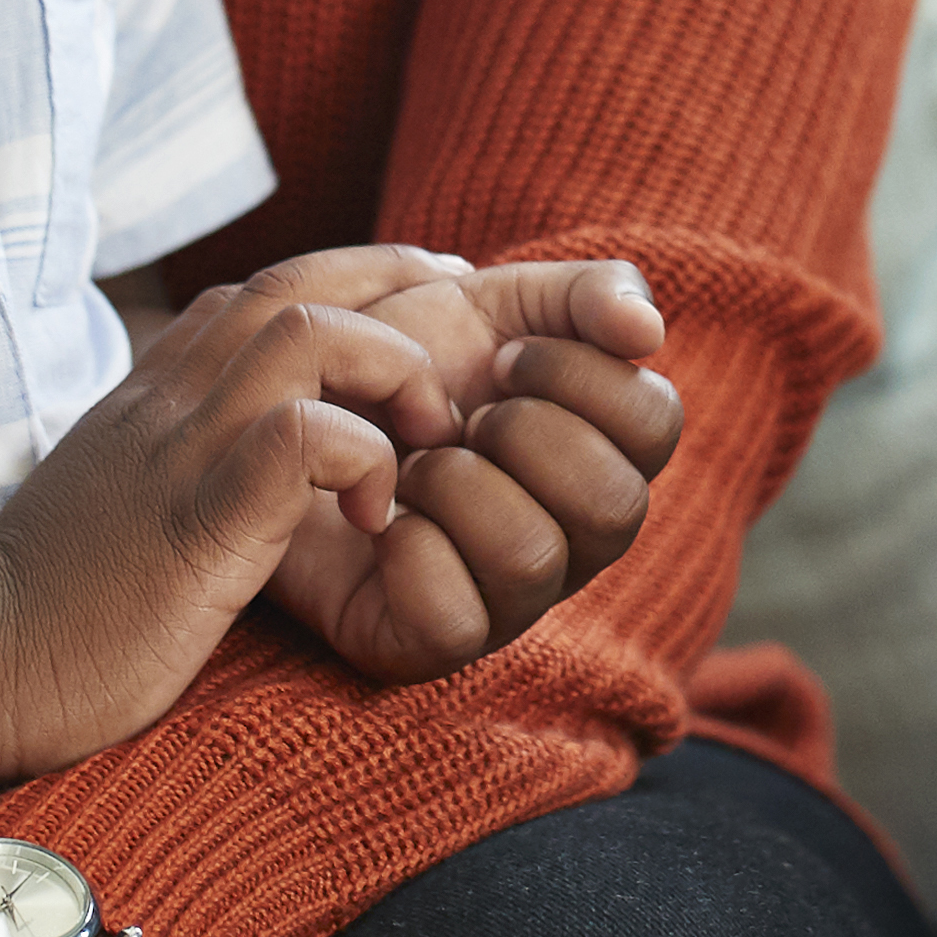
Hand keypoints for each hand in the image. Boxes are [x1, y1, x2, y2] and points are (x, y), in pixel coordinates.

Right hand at [0, 271, 424, 768]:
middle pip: (295, 282)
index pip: (259, 289)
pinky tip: (376, 514)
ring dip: (391, 372)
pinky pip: (299, 439)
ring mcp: (179, 452)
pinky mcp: (199, 521)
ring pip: (307, 333)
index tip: (420, 310)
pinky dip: (361, 457)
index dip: (354, 282)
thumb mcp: (121, 503)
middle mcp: (165, 399)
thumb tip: (256, 451)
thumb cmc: (54, 606)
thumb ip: (178, 458)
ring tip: (421, 442)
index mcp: (151, 394)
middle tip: (462, 345)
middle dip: (397, 292)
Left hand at [246, 253, 680, 676]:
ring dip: (455, 484)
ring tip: (409, 463)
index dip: (578, 375)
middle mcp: (574, 536)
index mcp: (602, 453)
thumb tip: (646, 328)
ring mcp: (511, 598)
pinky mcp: (435, 641)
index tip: (503, 357)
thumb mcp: (488, 302)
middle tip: (452, 414)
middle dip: (522, 434)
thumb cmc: (397, 364)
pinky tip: (379, 515)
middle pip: (616, 506)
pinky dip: (409, 548)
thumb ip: (583, 294)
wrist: (281, 415)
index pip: (656, 424)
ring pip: (535, 558)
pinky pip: (457, 619)